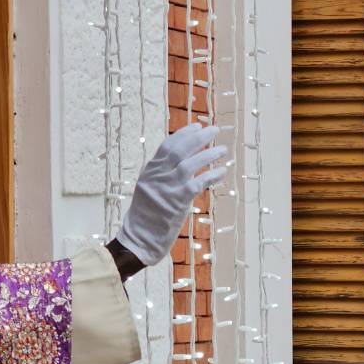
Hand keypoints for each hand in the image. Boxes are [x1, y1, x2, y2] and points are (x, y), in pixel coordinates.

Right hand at [116, 124, 227, 263]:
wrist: (139, 237)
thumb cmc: (146, 216)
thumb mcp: (148, 189)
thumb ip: (161, 175)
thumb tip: (179, 163)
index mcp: (150, 170)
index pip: (168, 145)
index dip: (184, 134)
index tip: (198, 126)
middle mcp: (158, 175)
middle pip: (180, 149)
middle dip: (199, 137)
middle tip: (215, 129)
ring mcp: (169, 187)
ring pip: (191, 163)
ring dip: (209, 154)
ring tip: (223, 149)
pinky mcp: (179, 200)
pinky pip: (200, 183)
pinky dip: (212, 175)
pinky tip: (222, 171)